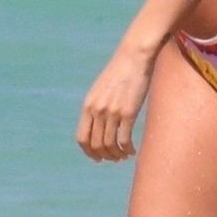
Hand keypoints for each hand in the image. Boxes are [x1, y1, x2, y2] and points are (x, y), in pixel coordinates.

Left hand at [78, 46, 154, 162]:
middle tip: (114, 159)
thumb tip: (99, 123)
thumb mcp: (100, 89)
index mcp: (88, 106)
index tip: (98, 158)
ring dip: (117, 155)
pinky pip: (124, 140)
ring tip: (124, 155)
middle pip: (96, 145)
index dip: (88, 152)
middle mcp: (97, 111)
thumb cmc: (120, 71)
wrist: (133, 57)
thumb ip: (97, 105)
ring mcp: (112, 113)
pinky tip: (132, 150)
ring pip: (110, 145)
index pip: (82, 138)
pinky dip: (127, 149)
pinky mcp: (128, 113)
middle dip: (104, 156)